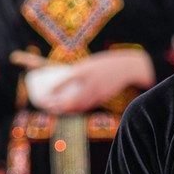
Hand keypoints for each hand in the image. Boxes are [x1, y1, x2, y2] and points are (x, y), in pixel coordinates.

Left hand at [27, 50, 152, 114]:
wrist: (127, 67)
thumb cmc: (105, 64)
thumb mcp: (89, 64)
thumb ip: (77, 72)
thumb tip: (62, 81)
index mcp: (86, 70)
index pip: (67, 80)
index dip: (55, 89)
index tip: (46, 93)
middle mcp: (91, 82)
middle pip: (72, 99)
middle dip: (58, 105)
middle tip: (48, 106)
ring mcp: (98, 92)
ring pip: (80, 105)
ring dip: (67, 109)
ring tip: (56, 109)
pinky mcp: (103, 97)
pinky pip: (88, 105)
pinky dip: (78, 108)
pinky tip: (71, 108)